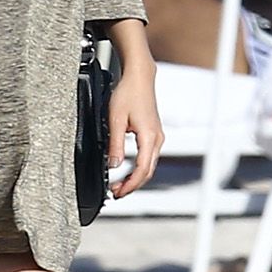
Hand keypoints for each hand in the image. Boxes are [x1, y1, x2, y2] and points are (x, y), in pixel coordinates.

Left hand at [107, 62, 164, 198]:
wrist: (139, 78)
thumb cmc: (128, 94)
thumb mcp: (115, 120)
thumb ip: (115, 144)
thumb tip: (114, 165)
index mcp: (149, 137)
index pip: (142, 170)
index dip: (130, 184)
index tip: (117, 192)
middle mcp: (157, 139)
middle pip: (147, 171)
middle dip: (132, 185)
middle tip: (115, 193)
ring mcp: (157, 137)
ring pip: (149, 165)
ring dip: (135, 177)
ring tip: (119, 184)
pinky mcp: (154, 134)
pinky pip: (148, 157)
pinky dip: (138, 168)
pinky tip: (127, 169)